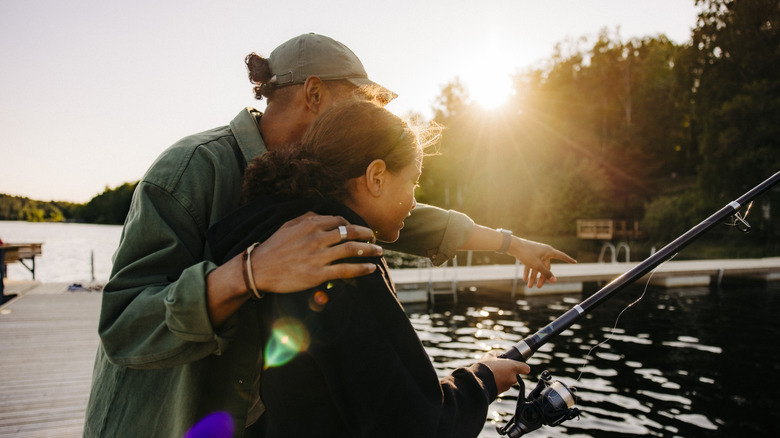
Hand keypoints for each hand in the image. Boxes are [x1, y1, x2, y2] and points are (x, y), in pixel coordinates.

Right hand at [251, 212, 382, 292]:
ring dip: (369, 250)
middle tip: (374, 238)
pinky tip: (371, 268)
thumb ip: (307, 218)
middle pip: (350, 233)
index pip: (340, 221)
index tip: (359, 230)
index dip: (353, 225)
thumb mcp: (288, 225)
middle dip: (366, 235)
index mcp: (310, 224)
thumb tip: (322, 215)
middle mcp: (317, 238)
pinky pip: (346, 270)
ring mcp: (318, 256)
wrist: (258, 269)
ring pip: (352, 250)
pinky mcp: (318, 274)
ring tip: (378, 252)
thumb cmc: (272, 247)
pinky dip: (361, 268)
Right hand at [478, 351, 529, 394]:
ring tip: (492, 375)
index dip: (523, 367)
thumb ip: (495, 355)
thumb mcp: (489, 356)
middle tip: (498, 369)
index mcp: (513, 367)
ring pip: (508, 381)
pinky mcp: (501, 392)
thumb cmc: (485, 367)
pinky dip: (497, 384)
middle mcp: (513, 377)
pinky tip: (490, 380)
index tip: (518, 367)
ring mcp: (507, 386)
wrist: (478, 382)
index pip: (526, 368)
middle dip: (508, 373)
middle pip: (514, 375)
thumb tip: (496, 355)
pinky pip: (502, 387)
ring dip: (502, 379)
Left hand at [508, 238, 576, 288]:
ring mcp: (536, 252)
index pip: (561, 256)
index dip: (568, 260)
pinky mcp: (528, 254)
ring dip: (533, 277)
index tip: (575, 262)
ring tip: (529, 286)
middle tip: (538, 287)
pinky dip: (528, 271)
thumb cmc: (526, 253)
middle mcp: (544, 251)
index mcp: (549, 251)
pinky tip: (524, 279)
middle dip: (542, 277)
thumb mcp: (537, 265)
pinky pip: (530, 264)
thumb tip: (555, 281)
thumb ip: (546, 273)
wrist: (512, 245)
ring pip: (537, 267)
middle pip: (546, 267)